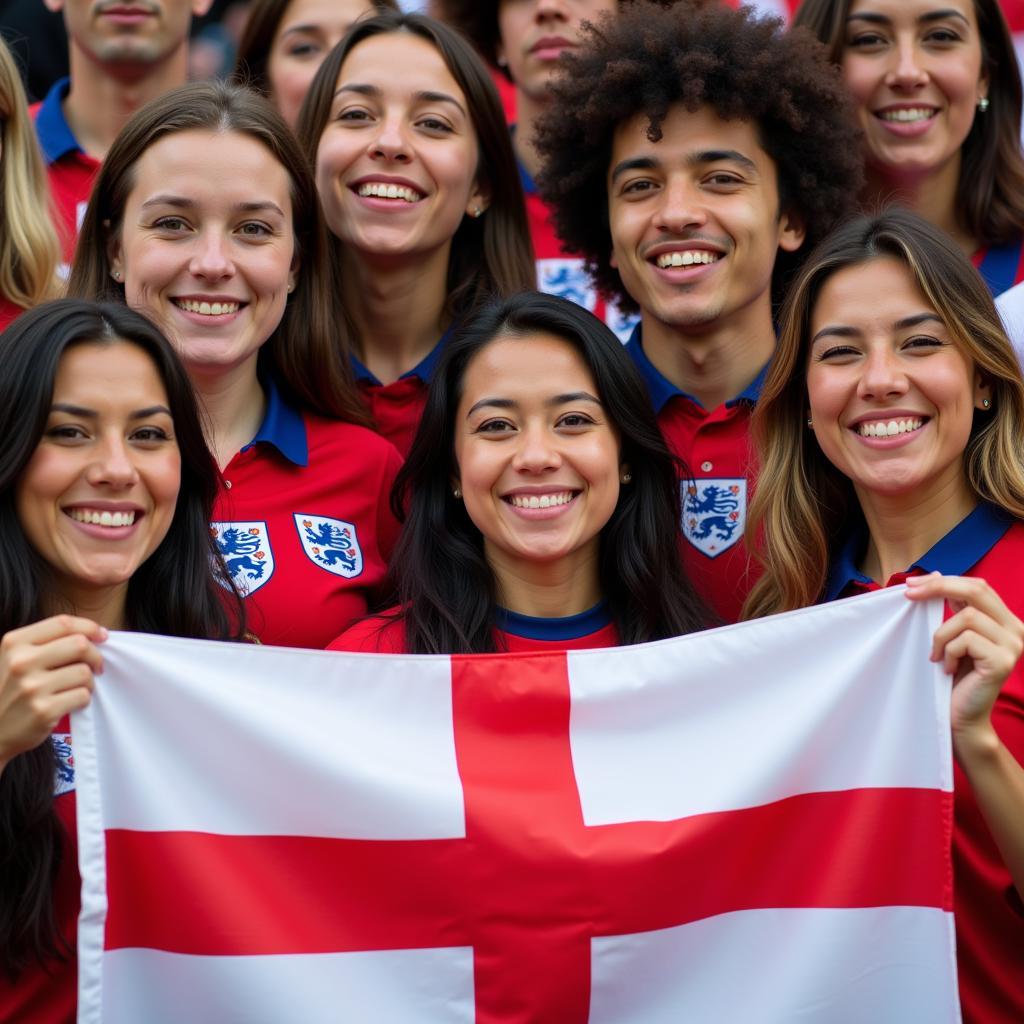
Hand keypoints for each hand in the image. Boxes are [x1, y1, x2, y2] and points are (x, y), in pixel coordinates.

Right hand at [0, 616, 106, 770]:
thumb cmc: (10, 691)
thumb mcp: (15, 659)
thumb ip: (46, 643)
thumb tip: (95, 634)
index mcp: (14, 643)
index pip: (63, 623)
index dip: (89, 627)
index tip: (102, 636)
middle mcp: (21, 662)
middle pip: (79, 645)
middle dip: (95, 655)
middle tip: (96, 666)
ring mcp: (32, 687)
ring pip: (84, 672)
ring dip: (89, 681)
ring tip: (78, 688)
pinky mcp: (43, 710)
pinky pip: (82, 695)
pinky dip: (83, 699)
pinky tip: (71, 703)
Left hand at [905, 573, 1023, 753]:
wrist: (961, 715)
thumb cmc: (953, 676)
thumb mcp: (952, 635)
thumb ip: (952, 608)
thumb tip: (932, 575)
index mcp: (1005, 620)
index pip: (978, 586)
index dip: (944, 580)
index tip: (912, 584)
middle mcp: (1016, 629)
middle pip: (976, 590)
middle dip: (938, 588)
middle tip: (909, 595)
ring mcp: (1013, 645)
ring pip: (966, 617)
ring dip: (940, 635)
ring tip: (937, 656)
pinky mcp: (1002, 661)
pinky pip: (964, 640)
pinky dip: (947, 652)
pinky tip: (947, 668)